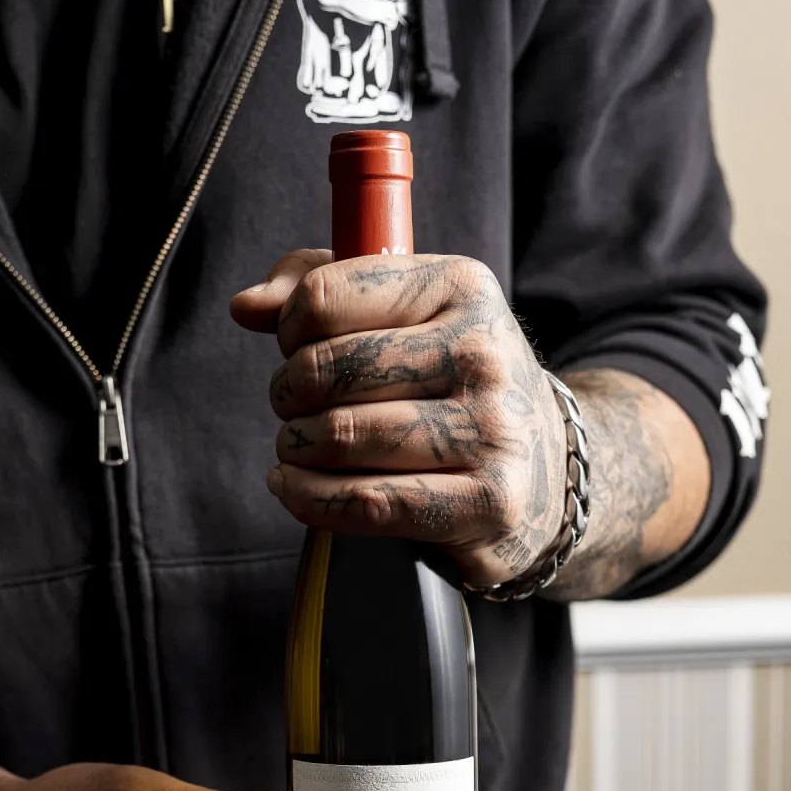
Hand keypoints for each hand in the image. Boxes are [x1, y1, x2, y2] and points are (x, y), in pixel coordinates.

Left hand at [231, 249, 568, 587]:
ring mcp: (490, 430)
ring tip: (298, 450)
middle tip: (294, 410)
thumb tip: (246, 307)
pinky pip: (369, 503)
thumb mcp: (407, 314)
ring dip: (296, 449)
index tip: (295, 350)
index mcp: (461, 286)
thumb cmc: (452, 382)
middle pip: (327, 370)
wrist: (544, 467)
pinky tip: (296, 489)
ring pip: (342, 436)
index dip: (288, 329)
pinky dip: (313, 499)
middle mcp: (483, 351)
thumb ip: (322, 290)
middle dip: (288, 395)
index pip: (326, 297)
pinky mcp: (487, 501)